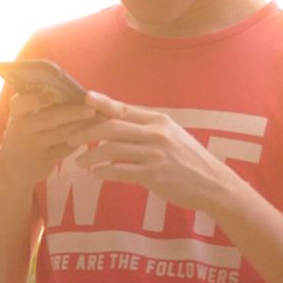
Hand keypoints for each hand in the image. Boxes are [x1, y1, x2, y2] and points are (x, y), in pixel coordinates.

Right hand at [0, 91, 97, 186]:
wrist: (13, 166)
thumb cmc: (27, 130)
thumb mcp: (25, 116)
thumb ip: (41, 102)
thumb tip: (74, 88)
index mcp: (17, 112)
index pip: (19, 103)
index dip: (35, 99)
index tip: (51, 94)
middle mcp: (22, 129)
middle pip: (48, 118)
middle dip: (72, 112)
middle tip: (92, 108)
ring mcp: (32, 146)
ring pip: (60, 134)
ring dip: (81, 125)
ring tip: (100, 118)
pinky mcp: (42, 162)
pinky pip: (64, 149)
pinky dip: (80, 139)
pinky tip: (94, 132)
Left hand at [67, 91, 235, 213]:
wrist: (213, 183)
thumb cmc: (189, 159)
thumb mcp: (171, 135)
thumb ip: (147, 129)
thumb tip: (117, 125)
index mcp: (158, 119)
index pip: (123, 109)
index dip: (101, 103)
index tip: (84, 99)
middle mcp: (155, 133)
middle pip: (112, 127)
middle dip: (86, 132)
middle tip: (69, 138)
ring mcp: (154, 154)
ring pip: (112, 150)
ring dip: (91, 156)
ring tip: (79, 162)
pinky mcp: (153, 175)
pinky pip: (120, 171)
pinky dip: (104, 172)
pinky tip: (96, 174)